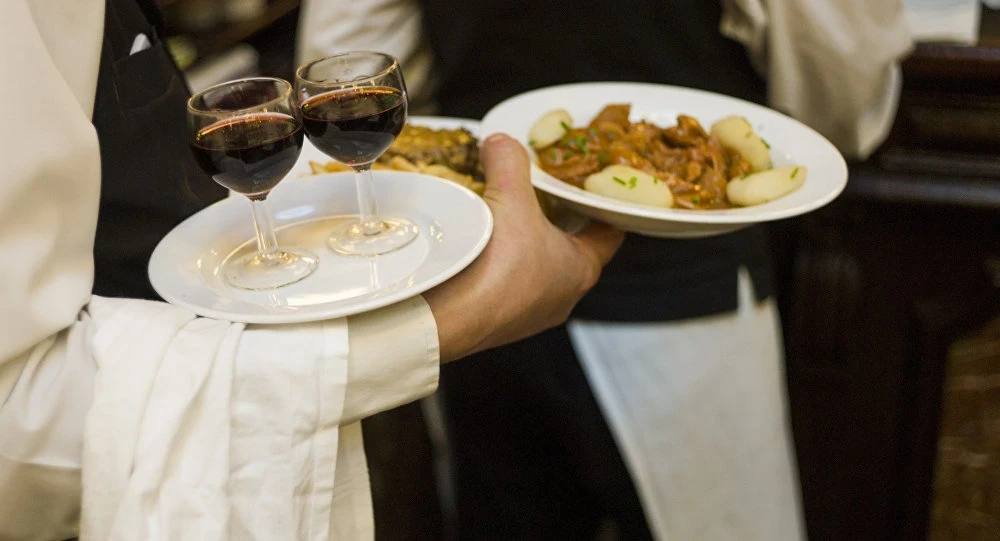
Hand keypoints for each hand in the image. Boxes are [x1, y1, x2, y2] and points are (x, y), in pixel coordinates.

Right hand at [423, 133, 623, 362]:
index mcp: (582, 269)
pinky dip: (499, 268)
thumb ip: (510, 161)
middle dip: (558, 222)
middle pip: (572, 250)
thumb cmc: (496, 265)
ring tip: (507, 218)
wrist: (449, 318)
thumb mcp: (510, 198)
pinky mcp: (500, 324)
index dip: (603, 205)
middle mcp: (563, 297)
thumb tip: (501, 141)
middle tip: (544, 193)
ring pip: (538, 272)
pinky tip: (480, 251)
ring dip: (526, 247)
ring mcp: (531, 315)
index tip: (591, 186)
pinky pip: (508, 289)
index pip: (610, 232)